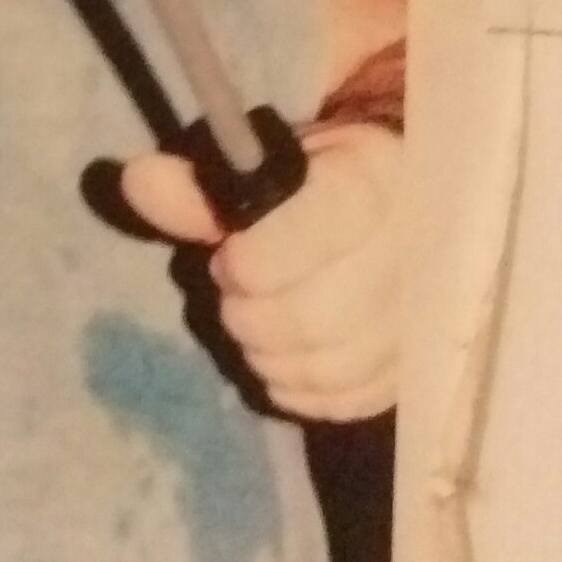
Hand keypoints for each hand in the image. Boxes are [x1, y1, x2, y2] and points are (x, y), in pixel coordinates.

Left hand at [121, 122, 402, 422]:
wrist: (394, 205)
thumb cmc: (316, 181)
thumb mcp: (260, 161)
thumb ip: (199, 182)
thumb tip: (138, 182)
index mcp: (373, 183)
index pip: (299, 243)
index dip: (244, 261)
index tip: (229, 254)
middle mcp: (413, 253)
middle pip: (309, 319)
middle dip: (249, 314)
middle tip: (239, 294)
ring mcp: (423, 318)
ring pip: (325, 367)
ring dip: (268, 355)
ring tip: (259, 323)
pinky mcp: (414, 366)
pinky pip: (344, 400)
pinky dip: (298, 387)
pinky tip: (285, 357)